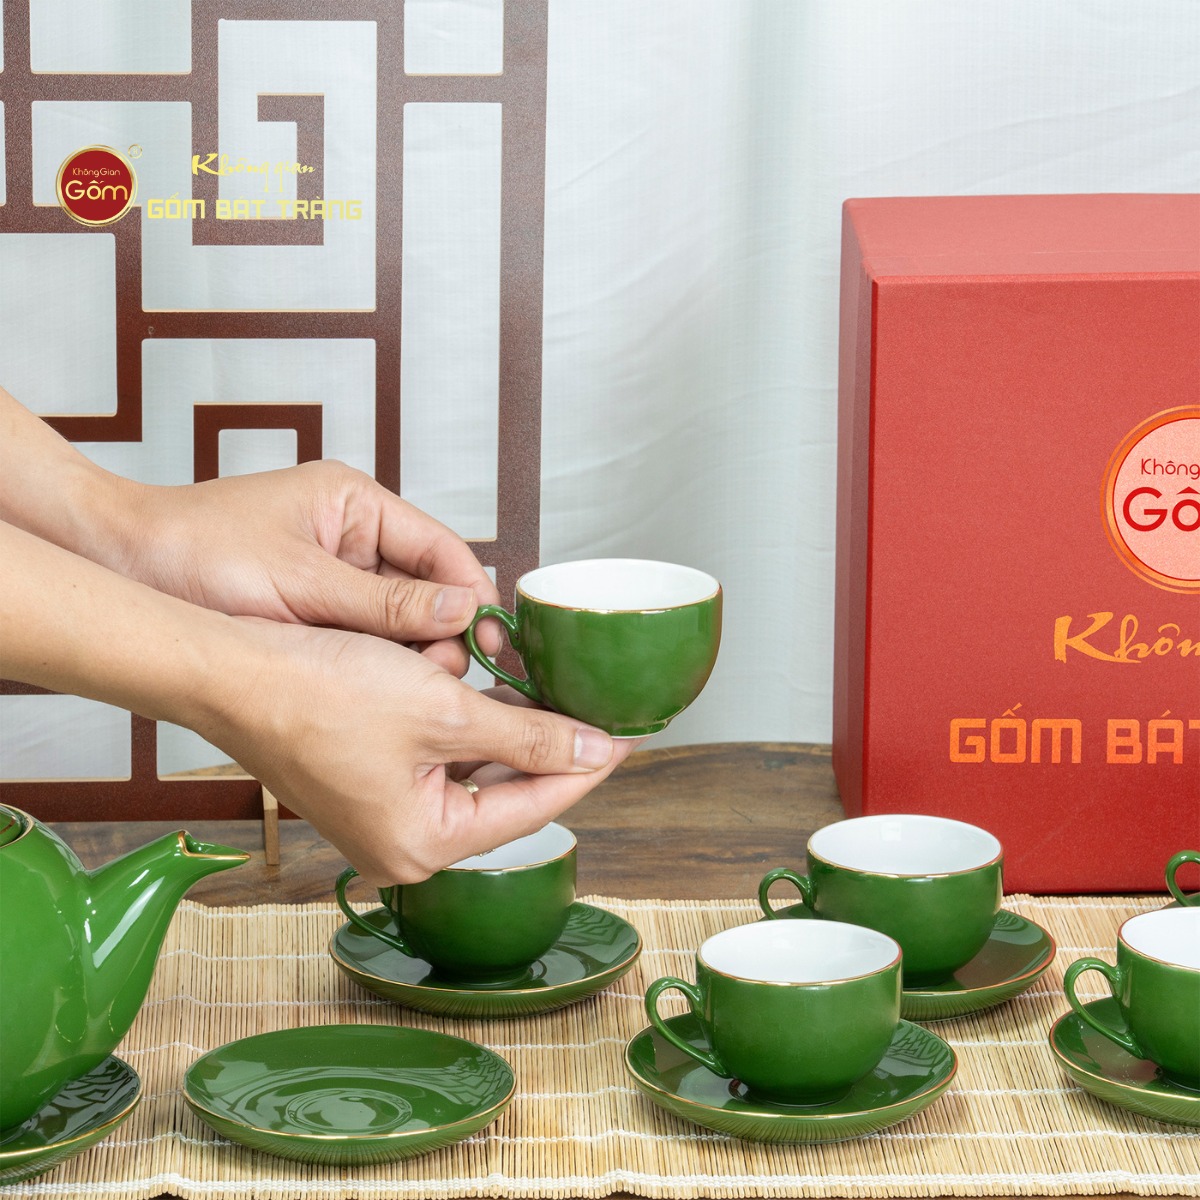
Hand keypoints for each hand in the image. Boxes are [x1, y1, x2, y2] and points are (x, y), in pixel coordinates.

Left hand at [125, 461, 498, 673]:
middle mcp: (356, 537)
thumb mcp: (298, 582)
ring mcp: (336, 575)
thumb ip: (382, 603)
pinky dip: (376, 663)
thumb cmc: (194, 552)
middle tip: (446, 679)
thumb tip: (460, 613)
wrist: (120, 568)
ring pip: (401, 620)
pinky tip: (380, 692)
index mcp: (358, 505)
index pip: (444, 550)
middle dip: (443, 634)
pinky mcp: (317, 610)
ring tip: (412, 692)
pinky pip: (366, 638)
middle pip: (429, 590)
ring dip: (410, 655)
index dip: (472, 597)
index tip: (492, 643)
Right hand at [207, 618, 635, 884]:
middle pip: (503, 792)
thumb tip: (597, 750)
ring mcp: (381, 815)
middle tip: (592, 705)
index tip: (627, 737)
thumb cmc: (322, 694)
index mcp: (424, 845)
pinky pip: (436, 756)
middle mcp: (403, 843)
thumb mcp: (445, 712)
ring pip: (471, 769)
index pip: (533, 807)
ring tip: (544, 685)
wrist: (233, 669)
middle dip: (544, 740)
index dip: (586, 766)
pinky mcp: (366, 781)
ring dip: (504, 725)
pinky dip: (464, 721)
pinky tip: (488, 685)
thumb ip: (527, 735)